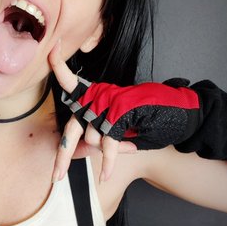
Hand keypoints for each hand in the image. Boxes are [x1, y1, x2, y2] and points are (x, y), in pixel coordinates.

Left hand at [49, 41, 137, 181]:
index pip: (71, 82)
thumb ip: (98, 138)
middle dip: (63, 156)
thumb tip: (83, 152)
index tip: (51, 49)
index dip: (59, 67)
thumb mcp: (116, 128)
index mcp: (94, 96)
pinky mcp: (119, 112)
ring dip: (107, 152)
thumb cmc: (144, 118)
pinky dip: (108, 163)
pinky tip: (106, 176)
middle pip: (71, 130)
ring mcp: (107, 103)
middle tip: (56, 176)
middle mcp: (97, 97)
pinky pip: (108, 144)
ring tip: (126, 144)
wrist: (175, 111)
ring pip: (92, 140)